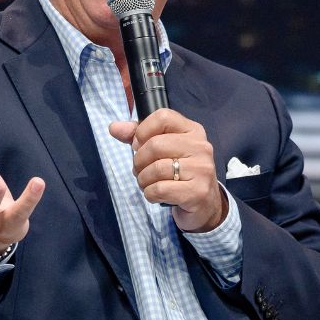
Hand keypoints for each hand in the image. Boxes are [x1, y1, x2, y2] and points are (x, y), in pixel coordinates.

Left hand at [109, 108, 226, 231]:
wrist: (205, 202)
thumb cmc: (179, 170)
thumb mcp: (161, 149)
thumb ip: (137, 136)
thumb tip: (114, 127)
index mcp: (192, 130)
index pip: (162, 117)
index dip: (142, 131)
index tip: (138, 145)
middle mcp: (201, 146)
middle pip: (155, 145)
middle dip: (139, 161)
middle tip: (140, 170)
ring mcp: (202, 169)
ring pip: (156, 169)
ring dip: (143, 179)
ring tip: (147, 182)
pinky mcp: (198, 192)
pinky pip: (160, 189)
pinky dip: (150, 193)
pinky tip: (155, 194)